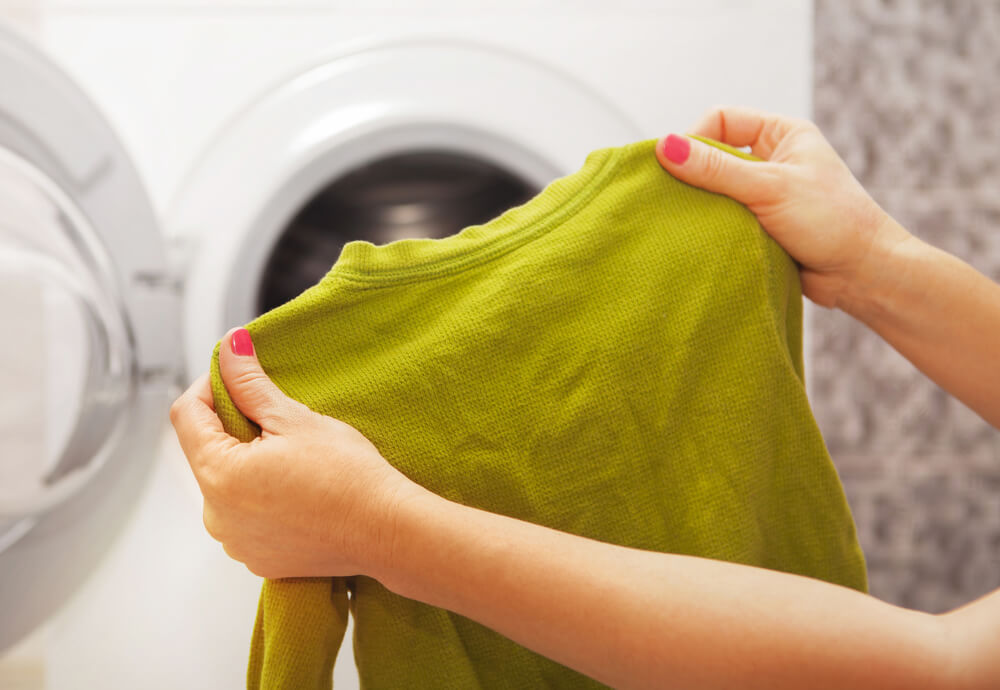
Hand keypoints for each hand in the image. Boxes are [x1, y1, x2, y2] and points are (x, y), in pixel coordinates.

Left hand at [169, 327, 423, 579]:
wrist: (389, 531)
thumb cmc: (349, 476)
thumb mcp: (295, 418)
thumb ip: (250, 382)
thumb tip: (229, 347)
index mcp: (218, 477)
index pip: (187, 415)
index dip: (211, 385)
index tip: (240, 377)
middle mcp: (216, 517)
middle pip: (208, 451)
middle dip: (235, 427)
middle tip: (278, 417)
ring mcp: (236, 543)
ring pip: (228, 485)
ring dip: (249, 462)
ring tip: (294, 456)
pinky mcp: (258, 558)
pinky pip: (247, 516)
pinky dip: (263, 496)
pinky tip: (299, 488)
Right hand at [655, 106, 910, 308]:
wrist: (863, 275)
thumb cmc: (831, 221)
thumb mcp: (769, 188)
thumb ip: (716, 169)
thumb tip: (664, 147)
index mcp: (781, 133)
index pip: (720, 120)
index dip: (694, 139)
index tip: (676, 168)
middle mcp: (771, 159)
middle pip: (713, 155)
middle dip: (694, 176)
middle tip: (674, 198)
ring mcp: (765, 194)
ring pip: (715, 191)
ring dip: (703, 206)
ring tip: (691, 222)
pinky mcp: (759, 225)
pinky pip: (723, 219)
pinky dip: (712, 228)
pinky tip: (703, 239)